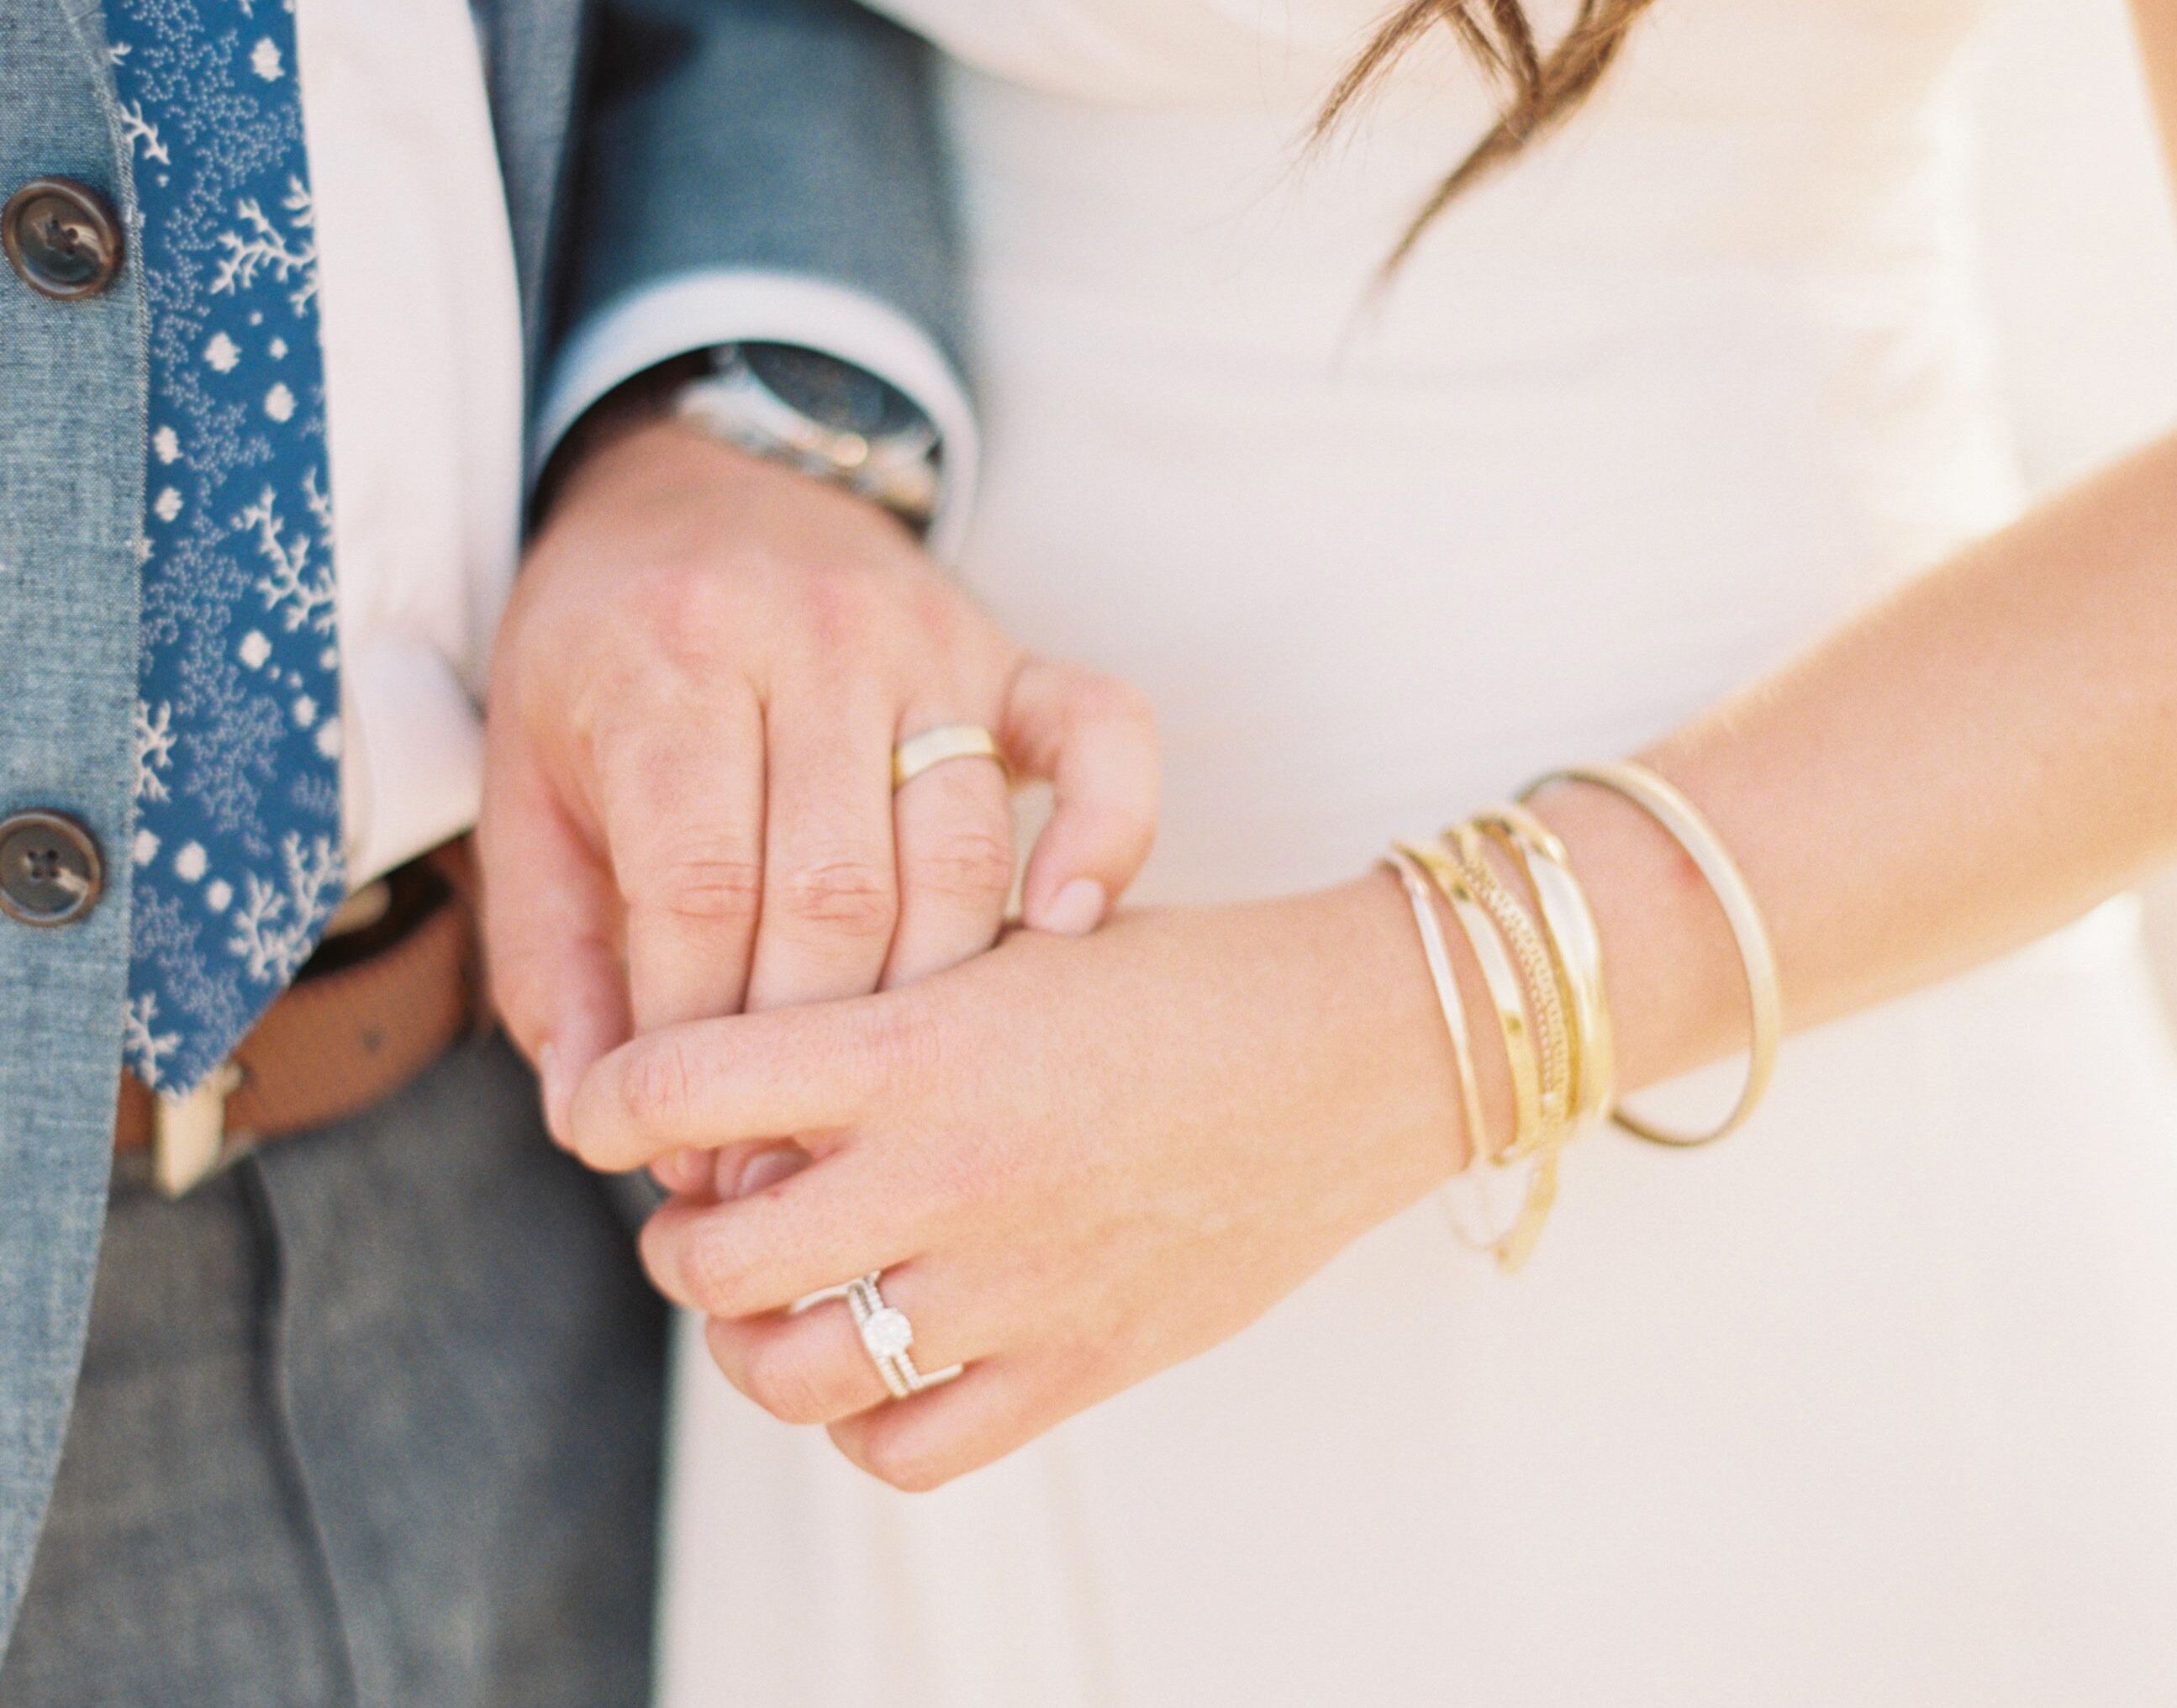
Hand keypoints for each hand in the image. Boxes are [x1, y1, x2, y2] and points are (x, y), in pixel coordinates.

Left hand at [481, 417, 1159, 1151]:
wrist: (697, 486)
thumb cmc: (604, 662)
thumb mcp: (528, 791)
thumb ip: (553, 954)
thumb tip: (597, 1116)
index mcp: (668, 661)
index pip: (699, 889)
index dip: (694, 1042)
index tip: (683, 1143)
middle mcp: (810, 637)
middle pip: (836, 891)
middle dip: (805, 1052)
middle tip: (780, 1158)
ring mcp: (931, 639)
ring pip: (961, 855)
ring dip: (930, 1000)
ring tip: (882, 1103)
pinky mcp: (1014, 652)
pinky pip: (1105, 737)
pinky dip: (1107, 836)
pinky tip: (1064, 929)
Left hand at [559, 872, 1471, 1490]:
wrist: (1355, 1050)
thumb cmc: (1183, 978)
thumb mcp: (1015, 944)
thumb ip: (881, 1006)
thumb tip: (740, 1082)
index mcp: (926, 1040)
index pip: (684, 1086)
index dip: (606, 1101)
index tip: (602, 1108)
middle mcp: (951, 1171)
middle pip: (711, 1256)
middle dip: (676, 1236)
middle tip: (699, 1208)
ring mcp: (1014, 1285)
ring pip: (787, 1372)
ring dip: (747, 1338)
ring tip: (771, 1297)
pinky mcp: (1078, 1364)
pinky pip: (906, 1450)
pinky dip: (860, 1421)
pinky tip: (877, 1362)